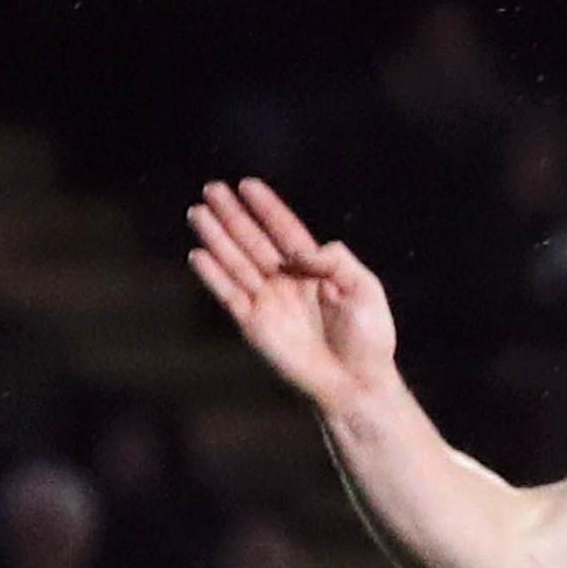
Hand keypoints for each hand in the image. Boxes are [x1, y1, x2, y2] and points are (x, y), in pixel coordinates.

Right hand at [186, 178, 399, 408]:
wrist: (357, 383)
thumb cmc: (368, 338)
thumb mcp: (364, 288)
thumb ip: (335, 260)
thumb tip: (298, 251)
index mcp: (314, 269)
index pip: (285, 230)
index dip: (266, 208)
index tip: (247, 184)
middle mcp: (287, 281)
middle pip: (254, 240)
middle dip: (233, 215)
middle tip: (212, 189)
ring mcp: (269, 302)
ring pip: (236, 262)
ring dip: (217, 238)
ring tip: (198, 212)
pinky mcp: (255, 326)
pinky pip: (229, 296)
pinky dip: (213, 276)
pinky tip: (199, 255)